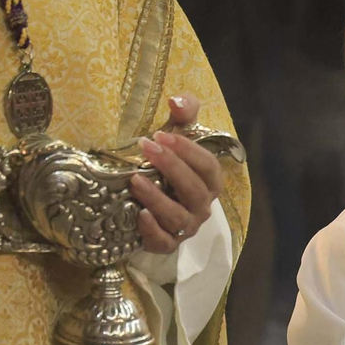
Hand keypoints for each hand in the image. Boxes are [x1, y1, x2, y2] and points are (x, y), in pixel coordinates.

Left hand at [129, 94, 225, 254]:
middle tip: (146, 146)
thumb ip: (184, 114)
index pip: (208, 167)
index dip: (188, 151)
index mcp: (209, 182)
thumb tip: (176, 100)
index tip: (161, 134)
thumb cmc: (167, 168)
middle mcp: (202, 207)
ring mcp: (185, 227)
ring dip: (158, 198)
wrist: (149, 206)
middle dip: (172, 167)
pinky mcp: (166, 244)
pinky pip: (164, 242)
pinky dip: (153, 230)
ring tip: (135, 180)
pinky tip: (139, 214)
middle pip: (194, 190)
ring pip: (178, 217)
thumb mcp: (177, 137)